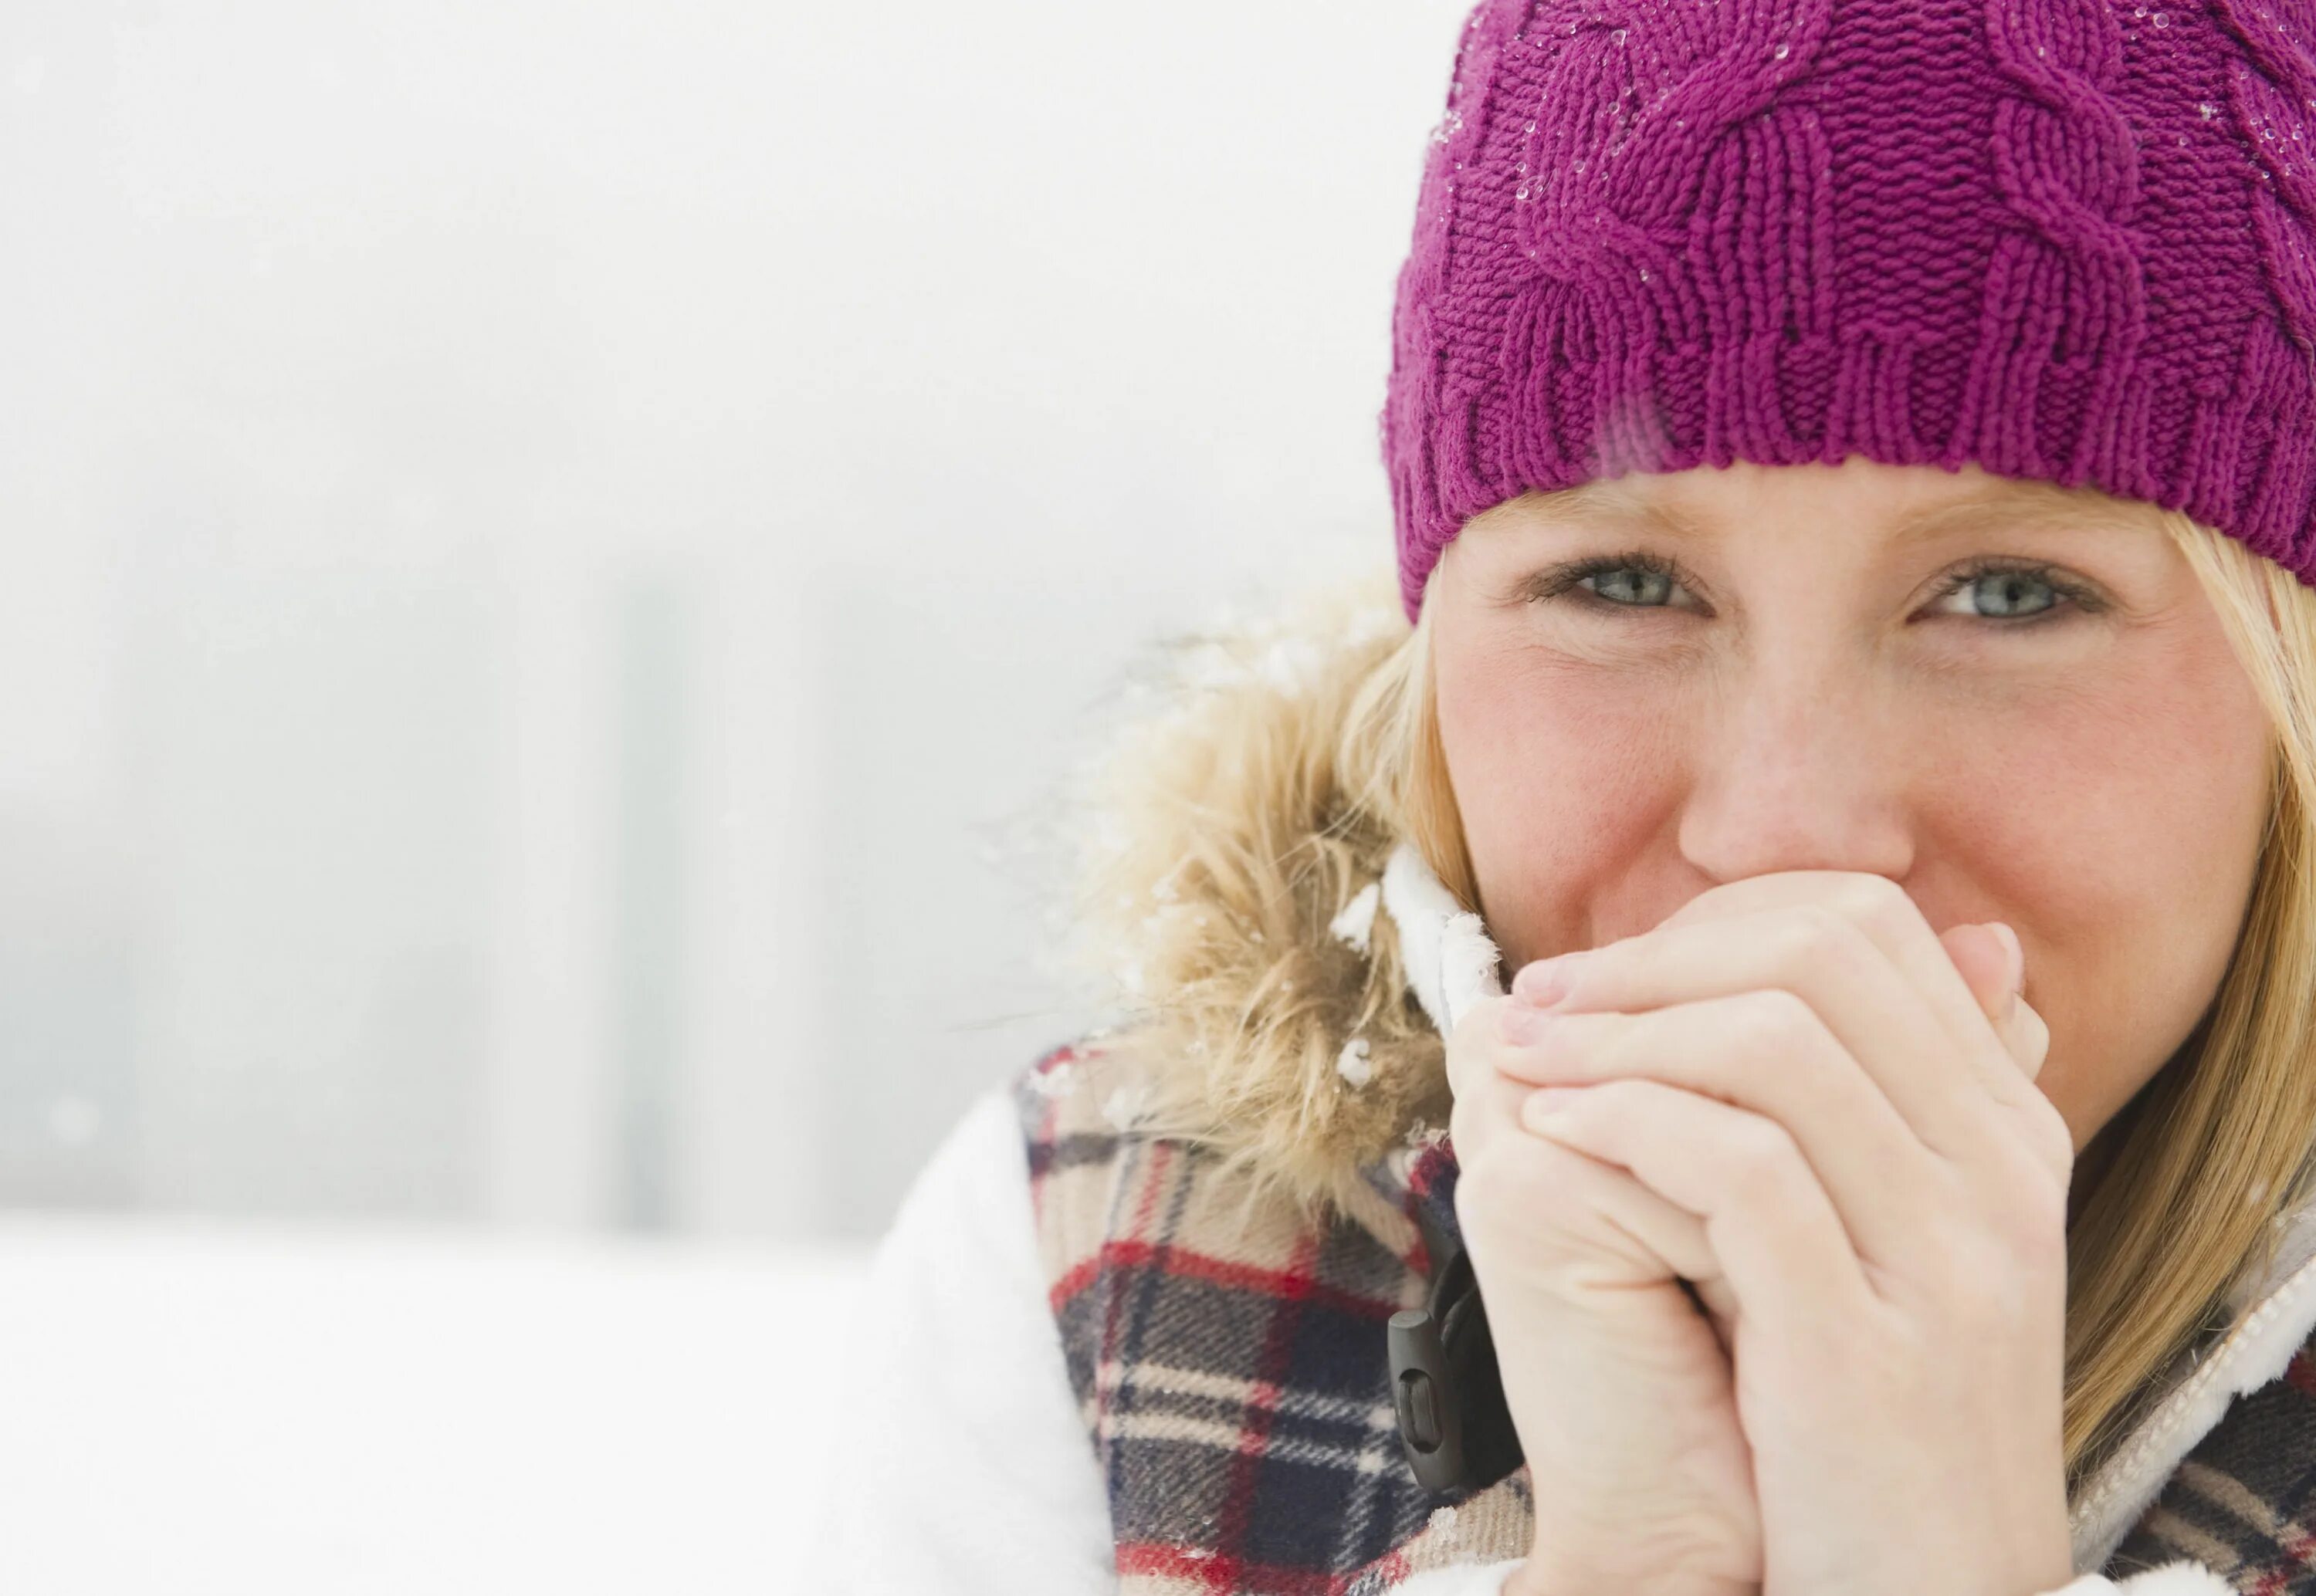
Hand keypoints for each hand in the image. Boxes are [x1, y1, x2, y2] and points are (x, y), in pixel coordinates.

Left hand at [1486, 872, 2071, 1595]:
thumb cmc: (1875, 1414)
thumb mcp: (1895, 1243)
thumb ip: (1861, 1104)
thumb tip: (1765, 963)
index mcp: (2007, 1131)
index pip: (1870, 927)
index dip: (1715, 922)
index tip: (1609, 972)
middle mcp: (1999, 1172)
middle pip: (1820, 954)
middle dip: (1653, 957)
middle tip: (1547, 998)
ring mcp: (1945, 1257)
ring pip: (1772, 1042)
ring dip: (1616, 1030)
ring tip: (1527, 1060)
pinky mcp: (1862, 1345)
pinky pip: (1737, 1167)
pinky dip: (1625, 1123)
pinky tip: (1554, 1132)